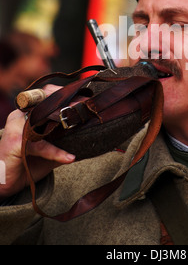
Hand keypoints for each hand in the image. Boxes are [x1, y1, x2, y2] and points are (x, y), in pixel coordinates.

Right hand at [0, 85, 75, 200]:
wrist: (6, 183)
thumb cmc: (28, 161)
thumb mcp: (52, 148)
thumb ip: (65, 139)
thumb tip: (90, 134)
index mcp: (30, 111)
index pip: (48, 94)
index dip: (66, 93)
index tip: (85, 98)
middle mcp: (22, 114)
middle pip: (45, 100)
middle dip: (67, 103)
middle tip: (85, 108)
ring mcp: (17, 126)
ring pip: (43, 119)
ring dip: (63, 121)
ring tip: (81, 125)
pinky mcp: (15, 142)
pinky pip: (39, 144)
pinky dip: (55, 152)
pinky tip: (69, 158)